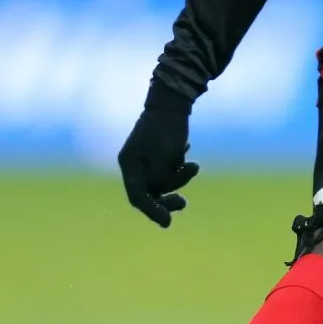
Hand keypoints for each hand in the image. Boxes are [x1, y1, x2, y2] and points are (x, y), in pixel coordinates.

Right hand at [117, 86, 199, 226]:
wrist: (173, 100)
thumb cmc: (168, 128)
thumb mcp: (166, 157)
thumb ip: (161, 179)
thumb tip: (159, 191)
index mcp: (129, 164)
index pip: (137, 197)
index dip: (152, 211)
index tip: (168, 223)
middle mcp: (133, 163)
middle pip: (148, 192)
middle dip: (167, 198)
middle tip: (183, 203)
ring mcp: (143, 158)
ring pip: (160, 181)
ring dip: (178, 178)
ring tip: (193, 164)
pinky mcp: (154, 153)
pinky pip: (165, 170)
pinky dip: (177, 167)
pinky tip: (185, 151)